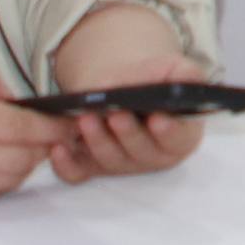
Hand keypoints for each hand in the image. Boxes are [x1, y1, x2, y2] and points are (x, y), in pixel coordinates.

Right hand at [0, 55, 55, 204]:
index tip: (69, 122)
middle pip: (19, 159)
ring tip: (24, 146)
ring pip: (7, 181)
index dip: (50, 127)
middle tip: (49, 134)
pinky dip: (2, 180)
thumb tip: (14, 99)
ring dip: (25, 165)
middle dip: (43, 147)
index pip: (19, 127)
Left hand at [36, 7, 211, 179]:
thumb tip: (184, 79)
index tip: (158, 119)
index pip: (178, 140)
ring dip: (97, 141)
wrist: (124, 88)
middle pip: (141, 154)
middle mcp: (151, 156)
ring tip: (86, 119)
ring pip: (110, 161)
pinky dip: (66, 165)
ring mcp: (121, 164)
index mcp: (179, 136)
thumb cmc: (154, 81)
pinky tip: (59, 148)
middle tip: (116, 114)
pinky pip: (78, 173)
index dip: (169, 132)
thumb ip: (185, 75)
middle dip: (127, 134)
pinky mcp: (92, 166)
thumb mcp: (175, 71)